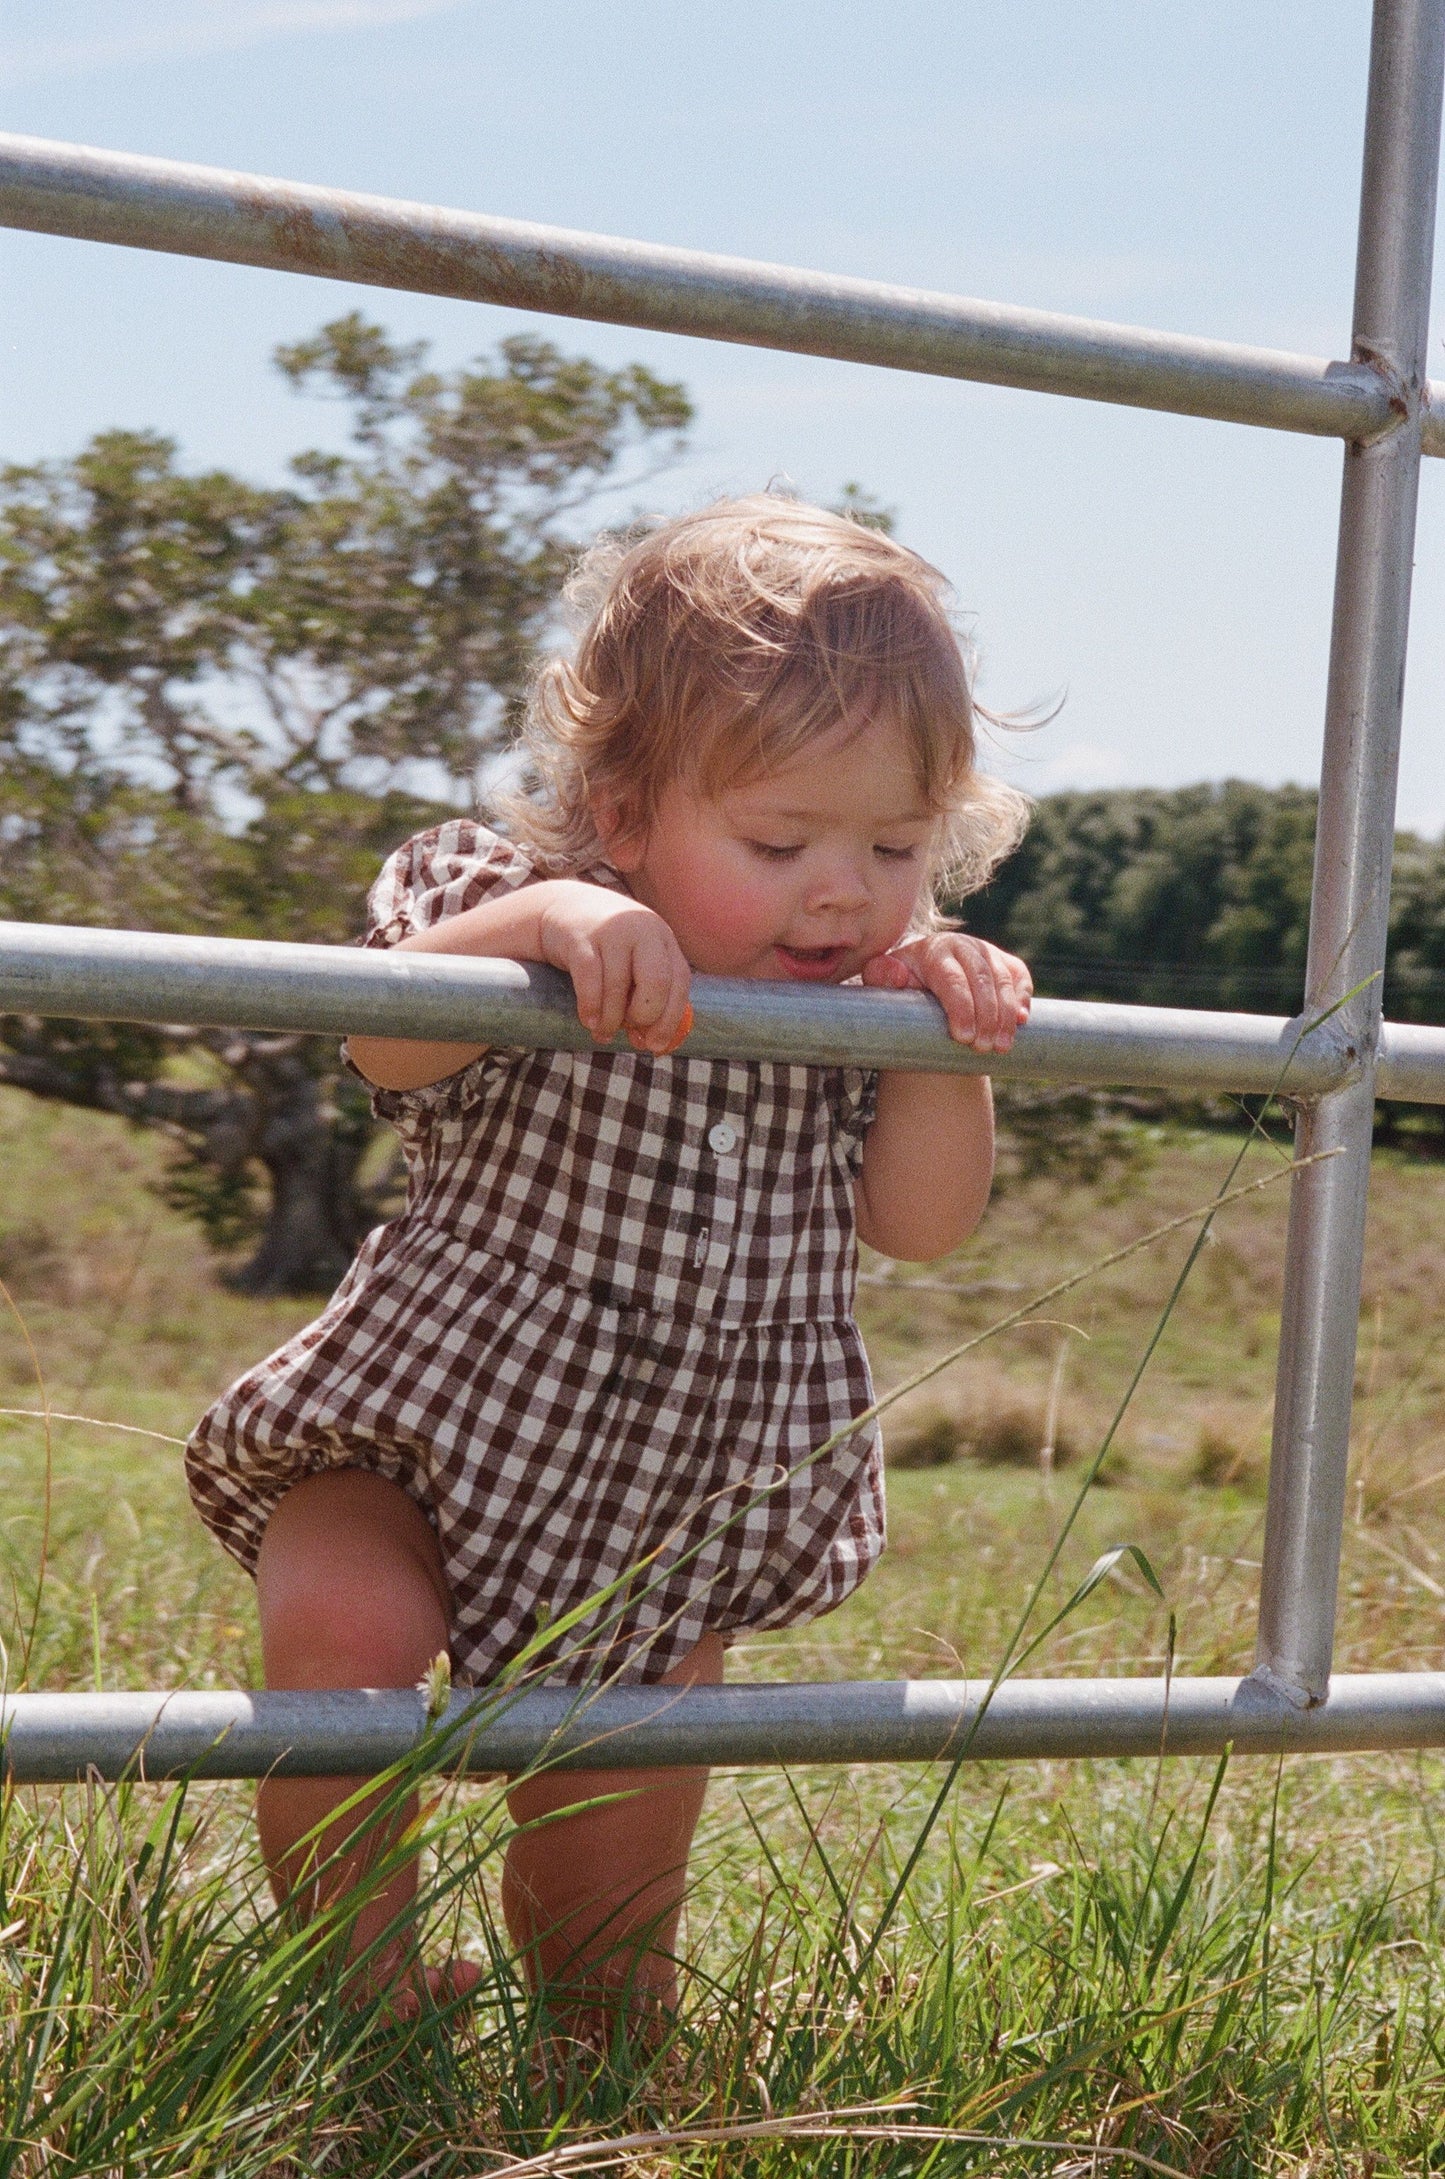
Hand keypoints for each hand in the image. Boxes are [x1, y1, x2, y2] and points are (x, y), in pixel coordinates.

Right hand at [534, 882, 693, 1055]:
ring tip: (602, 1032)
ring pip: (618, 986)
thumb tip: (650, 1043)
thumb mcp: (634, 962)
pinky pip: (589, 980)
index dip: (670, 1018)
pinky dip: (590, 1006)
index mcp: (663, 939)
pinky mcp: (580, 938)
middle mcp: (642, 930)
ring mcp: (611, 931)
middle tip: (629, 1030)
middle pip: (656, 982)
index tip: (655, 1045)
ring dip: (611, 1019)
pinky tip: (588, 1021)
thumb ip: (646, 995)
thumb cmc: (607, 948)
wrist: (565, 908)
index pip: (679, 982)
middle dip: (644, 1015)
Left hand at [861, 932, 1032, 1052]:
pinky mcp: (1004, 962)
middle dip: (986, 1016)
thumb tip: (896, 974)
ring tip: (1001, 1047)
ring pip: (1003, 980)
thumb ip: (881, 976)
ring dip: (1006, 1015)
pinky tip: (1022, 1021)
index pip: (952, 978)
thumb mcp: (884, 982)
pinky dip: (1023, 998)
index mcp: (934, 949)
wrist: (923, 984)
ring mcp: (987, 952)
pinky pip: (1019, 976)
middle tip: (983, 1048)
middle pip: (982, 979)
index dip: (961, 1008)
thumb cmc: (901, 987)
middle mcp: (963, 945)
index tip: (963, 1037)